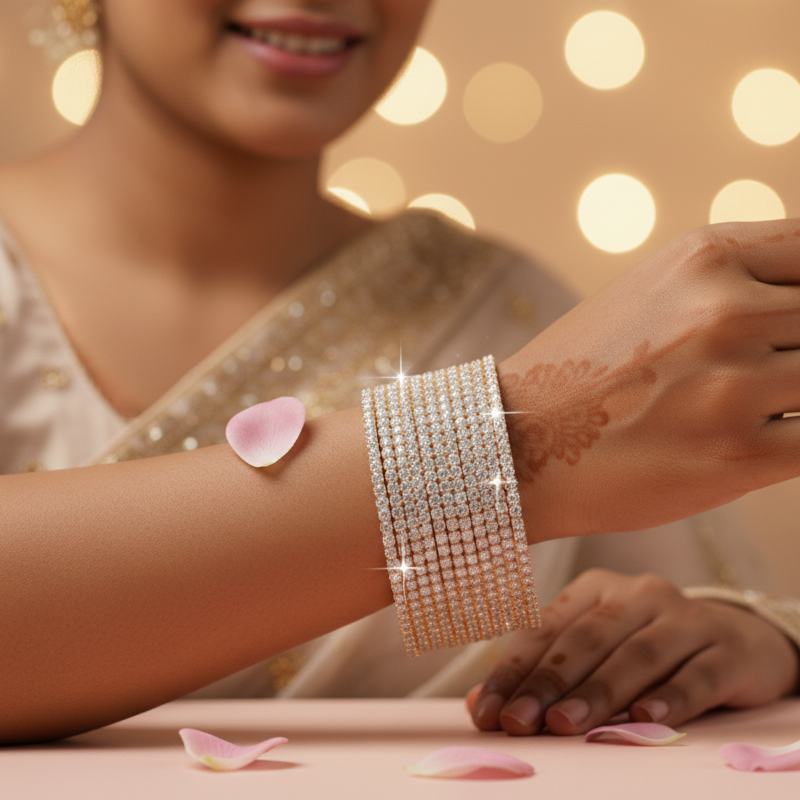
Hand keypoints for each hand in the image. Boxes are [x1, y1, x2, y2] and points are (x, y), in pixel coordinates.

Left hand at [467, 569, 799, 735]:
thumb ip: (543, 674)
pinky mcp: (727, 649)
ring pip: (636, 655)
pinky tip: (643, 717)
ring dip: (598, 692)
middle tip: (518, 723)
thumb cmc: (648, 649)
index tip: (486, 713)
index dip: (513, 672)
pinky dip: (669, 696)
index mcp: (596, 588)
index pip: (545, 629)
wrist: (738, 641)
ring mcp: (686, 617)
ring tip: (564, 724)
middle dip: (547, 683)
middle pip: (586, 639)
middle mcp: (638, 593)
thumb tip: (478, 705)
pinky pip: (695, 674)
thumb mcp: (596, 653)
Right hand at [498, 220, 799, 539]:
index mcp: (704, 257)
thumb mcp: (655, 293)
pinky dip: (796, 441)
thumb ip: (739, 283)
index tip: (792, 326)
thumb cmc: (584, 371)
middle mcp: (723, 311)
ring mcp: (731, 385)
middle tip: (765, 374)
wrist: (517, 442)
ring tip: (752, 407)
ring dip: (796, 398)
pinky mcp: (736, 455)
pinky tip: (759, 441)